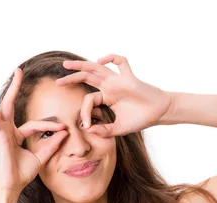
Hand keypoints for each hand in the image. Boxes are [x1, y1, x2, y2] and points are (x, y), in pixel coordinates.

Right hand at [0, 68, 68, 196]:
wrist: (11, 187)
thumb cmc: (21, 175)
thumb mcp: (40, 158)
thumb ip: (51, 145)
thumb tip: (65, 132)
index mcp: (15, 135)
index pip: (35, 124)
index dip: (50, 125)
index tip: (63, 127)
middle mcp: (6, 131)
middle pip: (8, 105)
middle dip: (14, 87)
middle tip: (18, 70)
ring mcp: (0, 132)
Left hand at [56, 54, 172, 137]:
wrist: (159, 113)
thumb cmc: (140, 119)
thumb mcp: (118, 128)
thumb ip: (103, 130)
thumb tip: (87, 129)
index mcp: (106, 97)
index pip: (88, 99)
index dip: (84, 112)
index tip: (85, 124)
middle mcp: (110, 86)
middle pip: (87, 77)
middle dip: (72, 78)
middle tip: (58, 81)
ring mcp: (118, 80)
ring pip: (97, 68)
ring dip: (81, 65)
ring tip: (66, 64)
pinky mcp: (129, 78)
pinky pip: (121, 62)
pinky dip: (112, 58)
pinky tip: (101, 60)